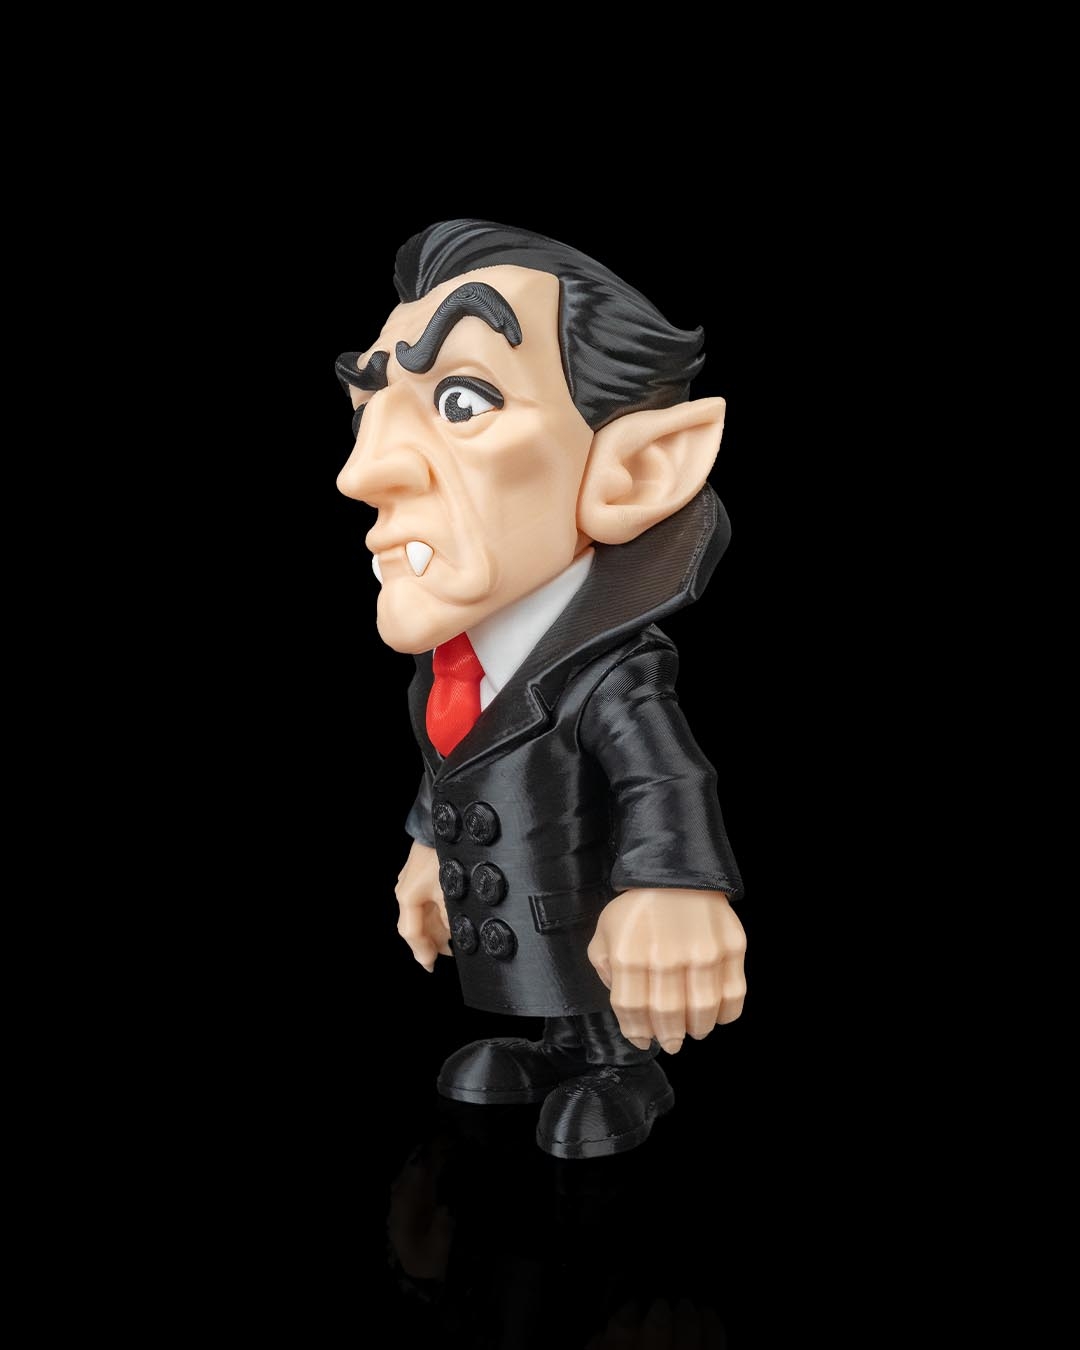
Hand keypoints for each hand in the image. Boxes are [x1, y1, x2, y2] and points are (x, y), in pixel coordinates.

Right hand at [395, 840, 451, 971]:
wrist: (441, 824)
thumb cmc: (443, 854)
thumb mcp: (449, 890)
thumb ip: (450, 915)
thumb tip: (454, 932)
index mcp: (408, 897)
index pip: (412, 934)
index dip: (423, 953)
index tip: (432, 966)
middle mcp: (405, 891)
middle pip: (415, 926)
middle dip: (430, 942)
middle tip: (446, 955)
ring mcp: (411, 882)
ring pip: (421, 914)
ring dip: (434, 928)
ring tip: (451, 939)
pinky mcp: (420, 874)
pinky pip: (425, 901)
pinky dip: (436, 913)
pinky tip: (449, 917)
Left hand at [587, 889, 746, 1053]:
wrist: (677, 871)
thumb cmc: (639, 906)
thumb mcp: (606, 931)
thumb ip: (605, 969)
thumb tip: (625, 1006)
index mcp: (628, 955)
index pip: (632, 1010)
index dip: (636, 1032)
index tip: (643, 1040)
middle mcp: (665, 957)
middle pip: (667, 1015)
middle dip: (668, 1037)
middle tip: (671, 1042)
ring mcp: (702, 953)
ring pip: (702, 1011)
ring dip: (698, 1028)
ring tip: (694, 1030)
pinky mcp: (731, 947)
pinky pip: (734, 994)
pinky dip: (727, 1013)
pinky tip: (718, 1014)